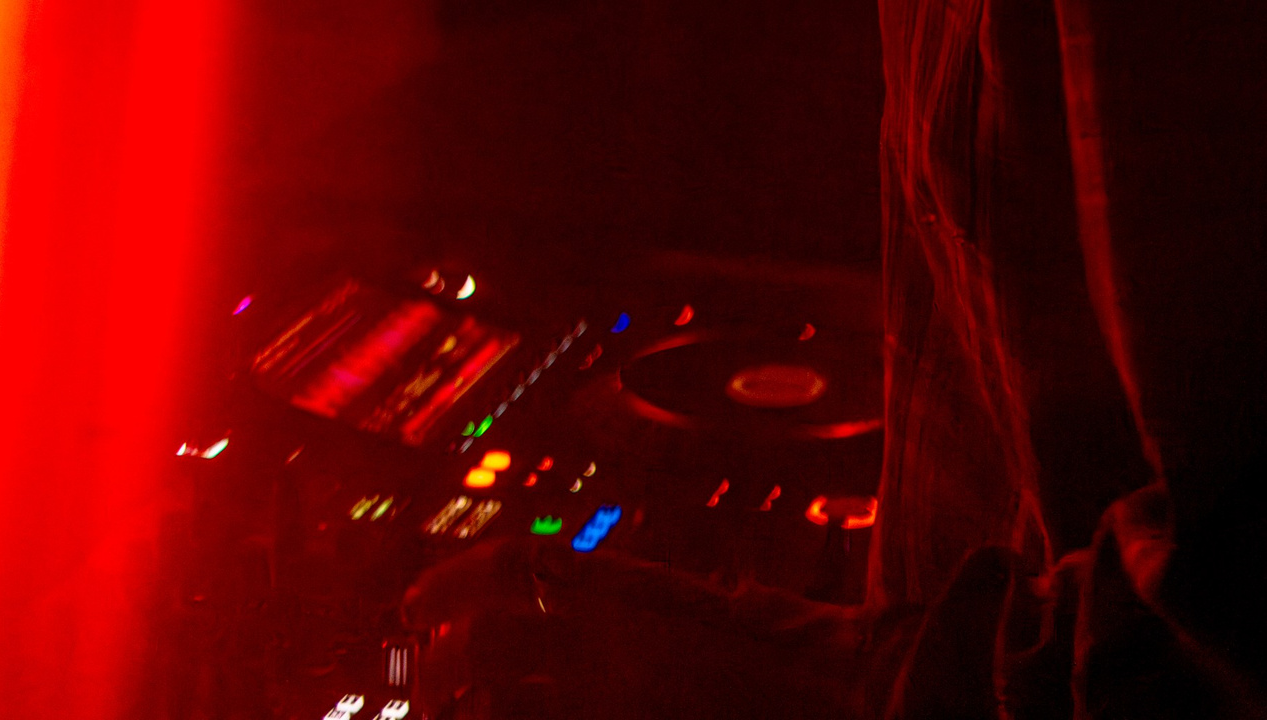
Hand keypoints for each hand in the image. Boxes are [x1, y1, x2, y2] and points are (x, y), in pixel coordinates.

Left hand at [406, 540, 869, 719]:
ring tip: (445, 716)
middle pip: (486, 633)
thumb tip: (705, 593)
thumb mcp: (745, 614)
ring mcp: (608, 697)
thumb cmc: (807, 668)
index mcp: (638, 595)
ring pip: (492, 699)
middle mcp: (614, 642)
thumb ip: (707, 602)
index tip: (416, 598)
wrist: (851, 700)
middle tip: (426, 683)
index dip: (458, 577)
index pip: (521, 563)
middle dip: (442, 658)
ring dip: (461, 709)